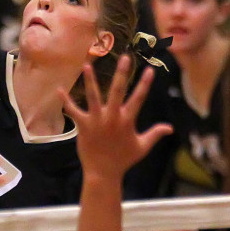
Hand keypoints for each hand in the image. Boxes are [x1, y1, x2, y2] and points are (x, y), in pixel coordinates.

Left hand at [59, 57, 172, 181]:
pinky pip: (73, 111)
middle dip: (122, 73)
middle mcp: (112, 117)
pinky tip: (59, 89)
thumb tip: (170, 128)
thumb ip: (155, 134)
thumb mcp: (142, 147)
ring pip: (93, 97)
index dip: (145, 84)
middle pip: (118, 91)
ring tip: (87, 65)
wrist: (103, 173)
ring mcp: (97, 121)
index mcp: (127, 121)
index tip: (150, 69)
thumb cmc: (123, 160)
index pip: (138, 98)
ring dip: (90, 81)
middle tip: (125, 57)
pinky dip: (66, 101)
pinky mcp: (83, 126)